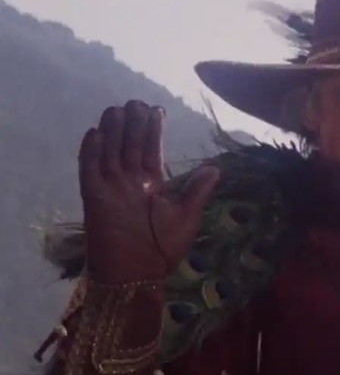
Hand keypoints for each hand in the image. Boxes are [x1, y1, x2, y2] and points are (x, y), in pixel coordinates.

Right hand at [79, 100, 218, 282]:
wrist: (138, 272)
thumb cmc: (163, 247)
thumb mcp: (187, 216)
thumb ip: (197, 191)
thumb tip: (215, 168)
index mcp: (152, 183)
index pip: (151, 149)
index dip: (153, 130)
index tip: (157, 109)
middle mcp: (130, 181)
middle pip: (129, 145)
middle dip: (133, 124)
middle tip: (136, 102)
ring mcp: (110, 187)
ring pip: (109, 151)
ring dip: (112, 131)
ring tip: (117, 109)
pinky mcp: (93, 197)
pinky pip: (89, 171)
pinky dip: (91, 152)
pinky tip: (95, 133)